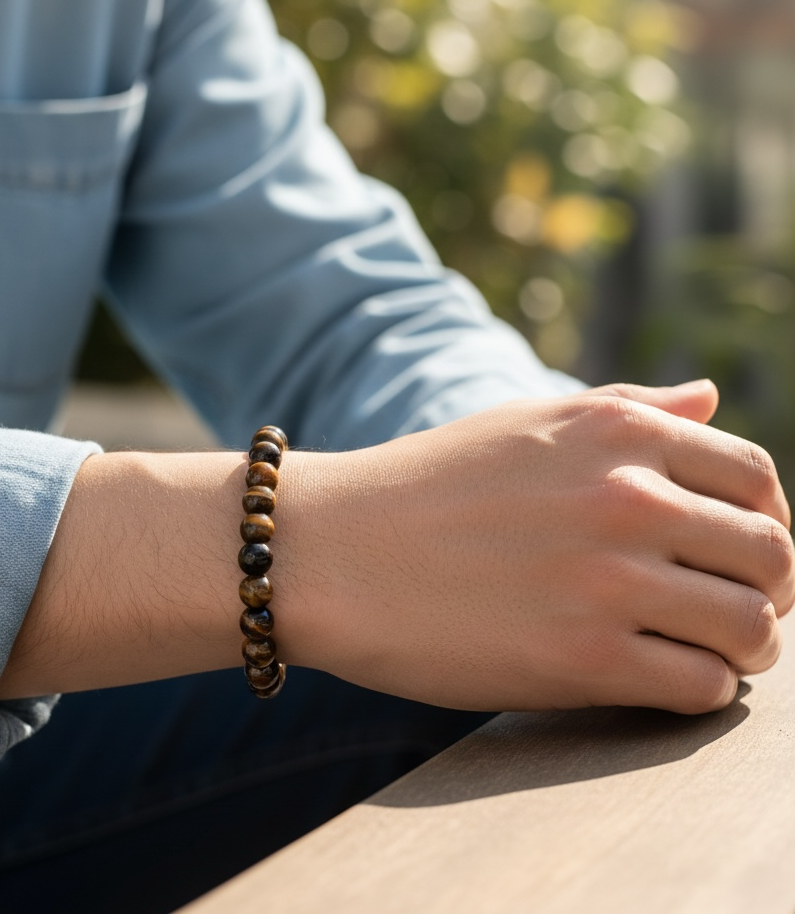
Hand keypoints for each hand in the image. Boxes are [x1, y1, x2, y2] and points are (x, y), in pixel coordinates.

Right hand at [278, 380, 793, 713]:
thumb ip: (628, 408)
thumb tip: (711, 396)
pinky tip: (659, 676)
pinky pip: (702, 686)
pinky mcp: (583, 658)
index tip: (736, 552)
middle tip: (727, 609)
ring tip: (705, 650)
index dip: (764, 520)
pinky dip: (699, 688)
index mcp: (616, 432)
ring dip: (744, 646)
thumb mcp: (526, 420)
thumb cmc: (425, 486)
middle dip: (765, 589)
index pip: (755, 477)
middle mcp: (626, 496)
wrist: (332, 551)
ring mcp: (607, 578)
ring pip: (752, 627)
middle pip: (770, 555)